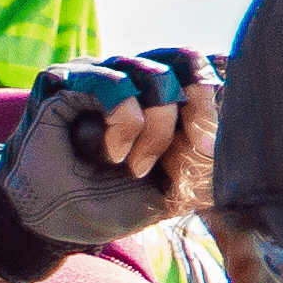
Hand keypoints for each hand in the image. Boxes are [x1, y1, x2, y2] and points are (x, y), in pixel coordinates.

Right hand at [0, 49, 218, 247]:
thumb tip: (231, 139)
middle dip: (198, 113)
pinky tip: (109, 154)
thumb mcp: (173, 189)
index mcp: (157, 94)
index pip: (202, 65)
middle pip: (186, 59)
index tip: (214, 146)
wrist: (51, 223)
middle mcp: (128, 75)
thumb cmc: (109, 203)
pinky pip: (117, 87)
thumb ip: (205, 161)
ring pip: (156, 76)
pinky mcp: (64, 79)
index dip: (219, 96)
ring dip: (157, 133)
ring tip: (135, 166)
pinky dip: (123, 127)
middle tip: (187, 157)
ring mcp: (96, 73)